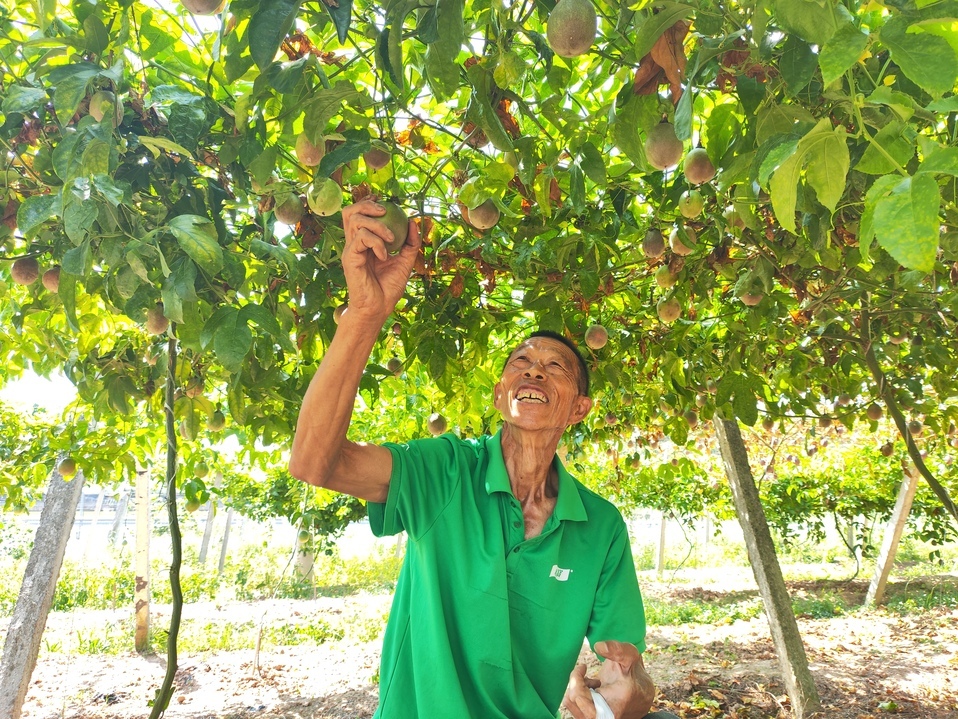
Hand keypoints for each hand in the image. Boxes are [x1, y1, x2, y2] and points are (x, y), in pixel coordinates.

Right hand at [341, 198, 420, 321]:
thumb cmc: (388, 288)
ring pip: (355, 220)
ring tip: (390, 239)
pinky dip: (376, 243)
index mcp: (364, 243)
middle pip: (350, 212)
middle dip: (367, 205)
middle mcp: (354, 244)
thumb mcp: (405, 262)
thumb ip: (410, 243)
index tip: (384, 202)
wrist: (378, 309)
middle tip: (385, 211)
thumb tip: (413, 221)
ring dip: (377, 225)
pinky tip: (385, 256)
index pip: (358, 215)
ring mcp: (351, 250)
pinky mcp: (350, 258)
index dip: (368, 203)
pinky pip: (361, 238)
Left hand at [562, 641, 654, 718]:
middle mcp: (603, 716)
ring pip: (572, 704)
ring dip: (577, 687)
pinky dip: (579, 692)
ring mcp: (596, 716)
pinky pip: (575, 706)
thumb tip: (598, 646)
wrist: (642, 694)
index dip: (577, 682)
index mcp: (612, 706)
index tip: (583, 666)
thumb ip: (617, 649)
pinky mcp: (591, 715)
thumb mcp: (631, 656)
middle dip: (577, 682)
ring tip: (591, 681)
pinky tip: (592, 687)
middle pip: (573, 701)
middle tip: (584, 671)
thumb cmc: (635, 675)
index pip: (581, 699)